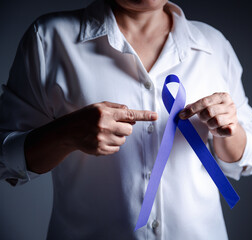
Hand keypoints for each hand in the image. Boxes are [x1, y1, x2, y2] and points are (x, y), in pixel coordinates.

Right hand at [25, 101, 156, 172]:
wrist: (68, 131)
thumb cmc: (85, 117)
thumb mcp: (99, 106)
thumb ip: (116, 108)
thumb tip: (132, 116)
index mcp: (105, 113)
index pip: (129, 114)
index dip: (144, 115)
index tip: (155, 116)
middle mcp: (105, 126)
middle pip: (129, 130)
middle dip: (124, 128)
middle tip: (113, 126)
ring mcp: (102, 139)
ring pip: (123, 140)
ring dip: (118, 137)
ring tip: (104, 133)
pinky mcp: (100, 149)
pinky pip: (116, 149)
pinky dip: (112, 145)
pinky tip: (101, 140)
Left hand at [178, 92, 238, 136]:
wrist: (227, 124)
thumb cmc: (215, 113)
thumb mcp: (207, 106)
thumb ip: (196, 106)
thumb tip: (184, 110)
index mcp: (222, 96)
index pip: (205, 101)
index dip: (192, 109)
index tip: (182, 115)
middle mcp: (230, 105)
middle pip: (209, 111)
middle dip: (202, 117)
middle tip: (203, 119)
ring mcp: (233, 116)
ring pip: (216, 121)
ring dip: (209, 124)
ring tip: (210, 124)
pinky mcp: (234, 127)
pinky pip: (226, 130)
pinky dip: (219, 131)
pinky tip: (217, 130)